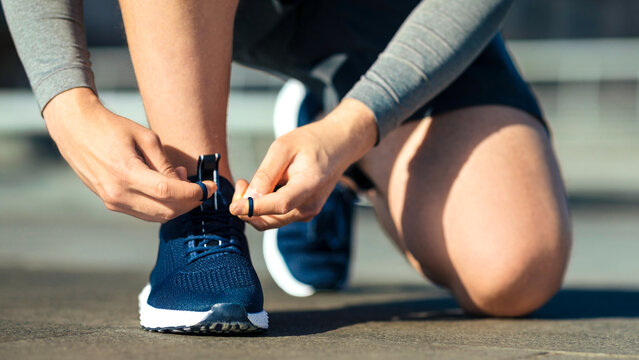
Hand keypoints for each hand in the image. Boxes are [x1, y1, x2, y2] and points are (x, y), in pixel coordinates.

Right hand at [43, 88, 215, 221]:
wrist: (75, 130)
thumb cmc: (111, 128)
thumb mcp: (146, 137)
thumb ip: (165, 164)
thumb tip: (183, 183)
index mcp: (126, 173)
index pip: (168, 193)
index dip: (194, 193)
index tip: (209, 188)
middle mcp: (118, 194)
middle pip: (165, 210)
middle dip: (190, 203)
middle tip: (203, 190)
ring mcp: (113, 201)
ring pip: (156, 216)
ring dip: (177, 206)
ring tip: (184, 184)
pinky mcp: (111, 203)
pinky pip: (144, 212)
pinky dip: (161, 206)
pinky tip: (167, 189)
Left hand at [229, 99, 376, 229]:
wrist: (337, 146)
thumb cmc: (311, 142)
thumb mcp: (283, 147)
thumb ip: (266, 173)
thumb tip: (248, 198)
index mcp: (309, 186)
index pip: (278, 205)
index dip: (253, 208)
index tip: (233, 206)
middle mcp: (310, 206)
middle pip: (270, 219)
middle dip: (247, 207)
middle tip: (241, 183)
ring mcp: (308, 212)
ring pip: (270, 221)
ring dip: (253, 208)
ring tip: (249, 183)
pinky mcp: (303, 213)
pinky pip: (277, 217)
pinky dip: (263, 208)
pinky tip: (263, 188)